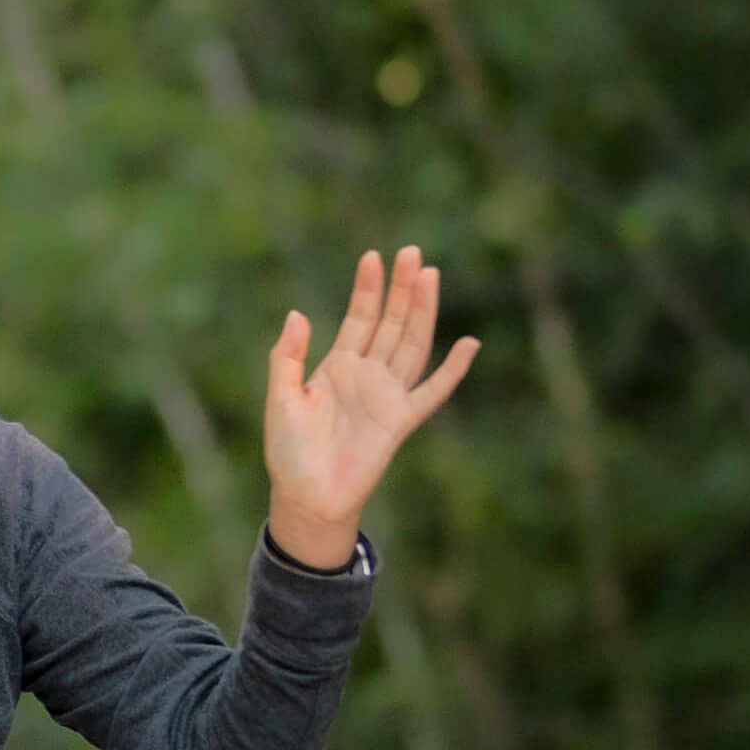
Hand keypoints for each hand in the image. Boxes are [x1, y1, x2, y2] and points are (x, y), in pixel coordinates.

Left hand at [258, 244, 481, 569]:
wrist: (307, 496)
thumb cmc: (289, 452)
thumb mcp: (281, 397)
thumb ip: (288, 357)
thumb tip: (298, 314)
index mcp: (338, 366)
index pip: (359, 318)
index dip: (367, 289)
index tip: (373, 257)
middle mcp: (368, 375)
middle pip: (391, 323)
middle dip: (401, 289)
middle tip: (411, 253)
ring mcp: (387, 396)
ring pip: (412, 345)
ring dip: (422, 313)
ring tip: (430, 277)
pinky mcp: (402, 420)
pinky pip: (433, 391)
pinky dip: (452, 370)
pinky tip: (468, 345)